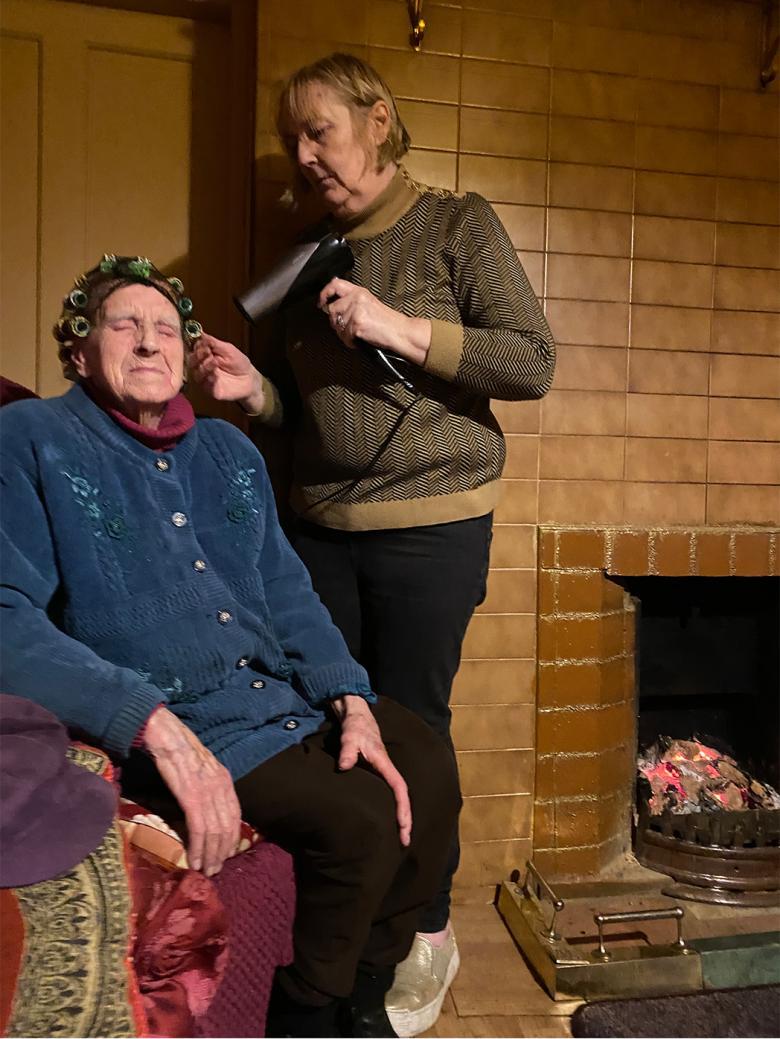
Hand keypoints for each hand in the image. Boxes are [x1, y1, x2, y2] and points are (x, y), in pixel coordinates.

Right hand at [143, 707, 241, 875]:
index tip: (225, 855)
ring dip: (210, 855)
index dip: (231, 839)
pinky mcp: (191, 797)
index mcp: (225, 780)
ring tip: (205, 870)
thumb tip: (206, 807)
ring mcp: (207, 792)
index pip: (235, 816)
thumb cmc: (179, 750)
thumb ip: (209, 786)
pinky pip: (199, 828)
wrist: (166, 735)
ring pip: (215, 832)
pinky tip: (194, 860)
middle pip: (227, 828)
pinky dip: (198, 847)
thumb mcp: (203, 767)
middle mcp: (221, 787)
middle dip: (222, 852)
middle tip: (215, 870)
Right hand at [189, 334, 264, 413]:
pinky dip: (209, 378)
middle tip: (207, 351)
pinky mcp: (210, 390)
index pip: (194, 350)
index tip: (203, 343)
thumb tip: (200, 333)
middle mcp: (201, 367)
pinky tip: (215, 374)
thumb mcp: (227, 349)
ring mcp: (205, 379)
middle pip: (192, 362)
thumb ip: (213, 342)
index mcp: (204, 356)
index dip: (197, 346)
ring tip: (214, 361)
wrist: (250, 379)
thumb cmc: (238, 363)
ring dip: (204, 366)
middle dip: (198, 355)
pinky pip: (206, 385)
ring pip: (197, 374)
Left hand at [318, 278, 430, 365]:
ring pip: (338, 325)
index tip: (321, 302)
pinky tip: (361, 339)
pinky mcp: (357, 323)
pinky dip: (351, 342)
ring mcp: (356, 310)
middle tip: (349, 328)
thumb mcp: (369, 305)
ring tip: (358, 335)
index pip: (335, 284)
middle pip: (333, 310)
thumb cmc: (388, 322)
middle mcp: (357, 298)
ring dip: (345, 334)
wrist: (400, 332)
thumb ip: (352, 302)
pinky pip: (345, 336)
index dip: (325, 293)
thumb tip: (333, 308)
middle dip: (337, 322)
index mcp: (360, 291)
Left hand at [334, 696, 411, 845]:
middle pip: (401, 798)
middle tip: (404, 843)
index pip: (399, 789)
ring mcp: (382, 773)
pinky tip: (384, 821)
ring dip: (399, 817)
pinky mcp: (376, 774)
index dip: (403, 808)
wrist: (355, 717)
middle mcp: (387, 771)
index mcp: (384, 764)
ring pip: (395, 798)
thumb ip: (347, 750)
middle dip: (405, 821)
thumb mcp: (349, 736)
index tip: (404, 826)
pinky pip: (387, 794)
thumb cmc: (354, 727)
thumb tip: (344, 766)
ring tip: (397, 839)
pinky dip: (390, 809)